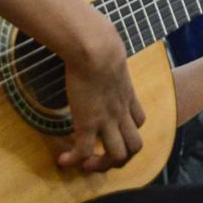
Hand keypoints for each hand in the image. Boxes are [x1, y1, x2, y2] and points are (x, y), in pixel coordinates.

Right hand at [57, 17, 145, 171]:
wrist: (96, 48)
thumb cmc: (99, 42)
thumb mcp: (108, 51)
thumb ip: (104, 52)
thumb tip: (92, 37)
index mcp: (127, 96)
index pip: (139, 120)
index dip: (129, 129)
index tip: (112, 129)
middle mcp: (121, 112)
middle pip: (135, 147)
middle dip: (121, 158)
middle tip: (102, 156)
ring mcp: (107, 121)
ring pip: (117, 156)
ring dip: (102, 165)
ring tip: (85, 164)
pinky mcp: (88, 124)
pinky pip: (84, 152)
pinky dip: (74, 160)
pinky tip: (63, 160)